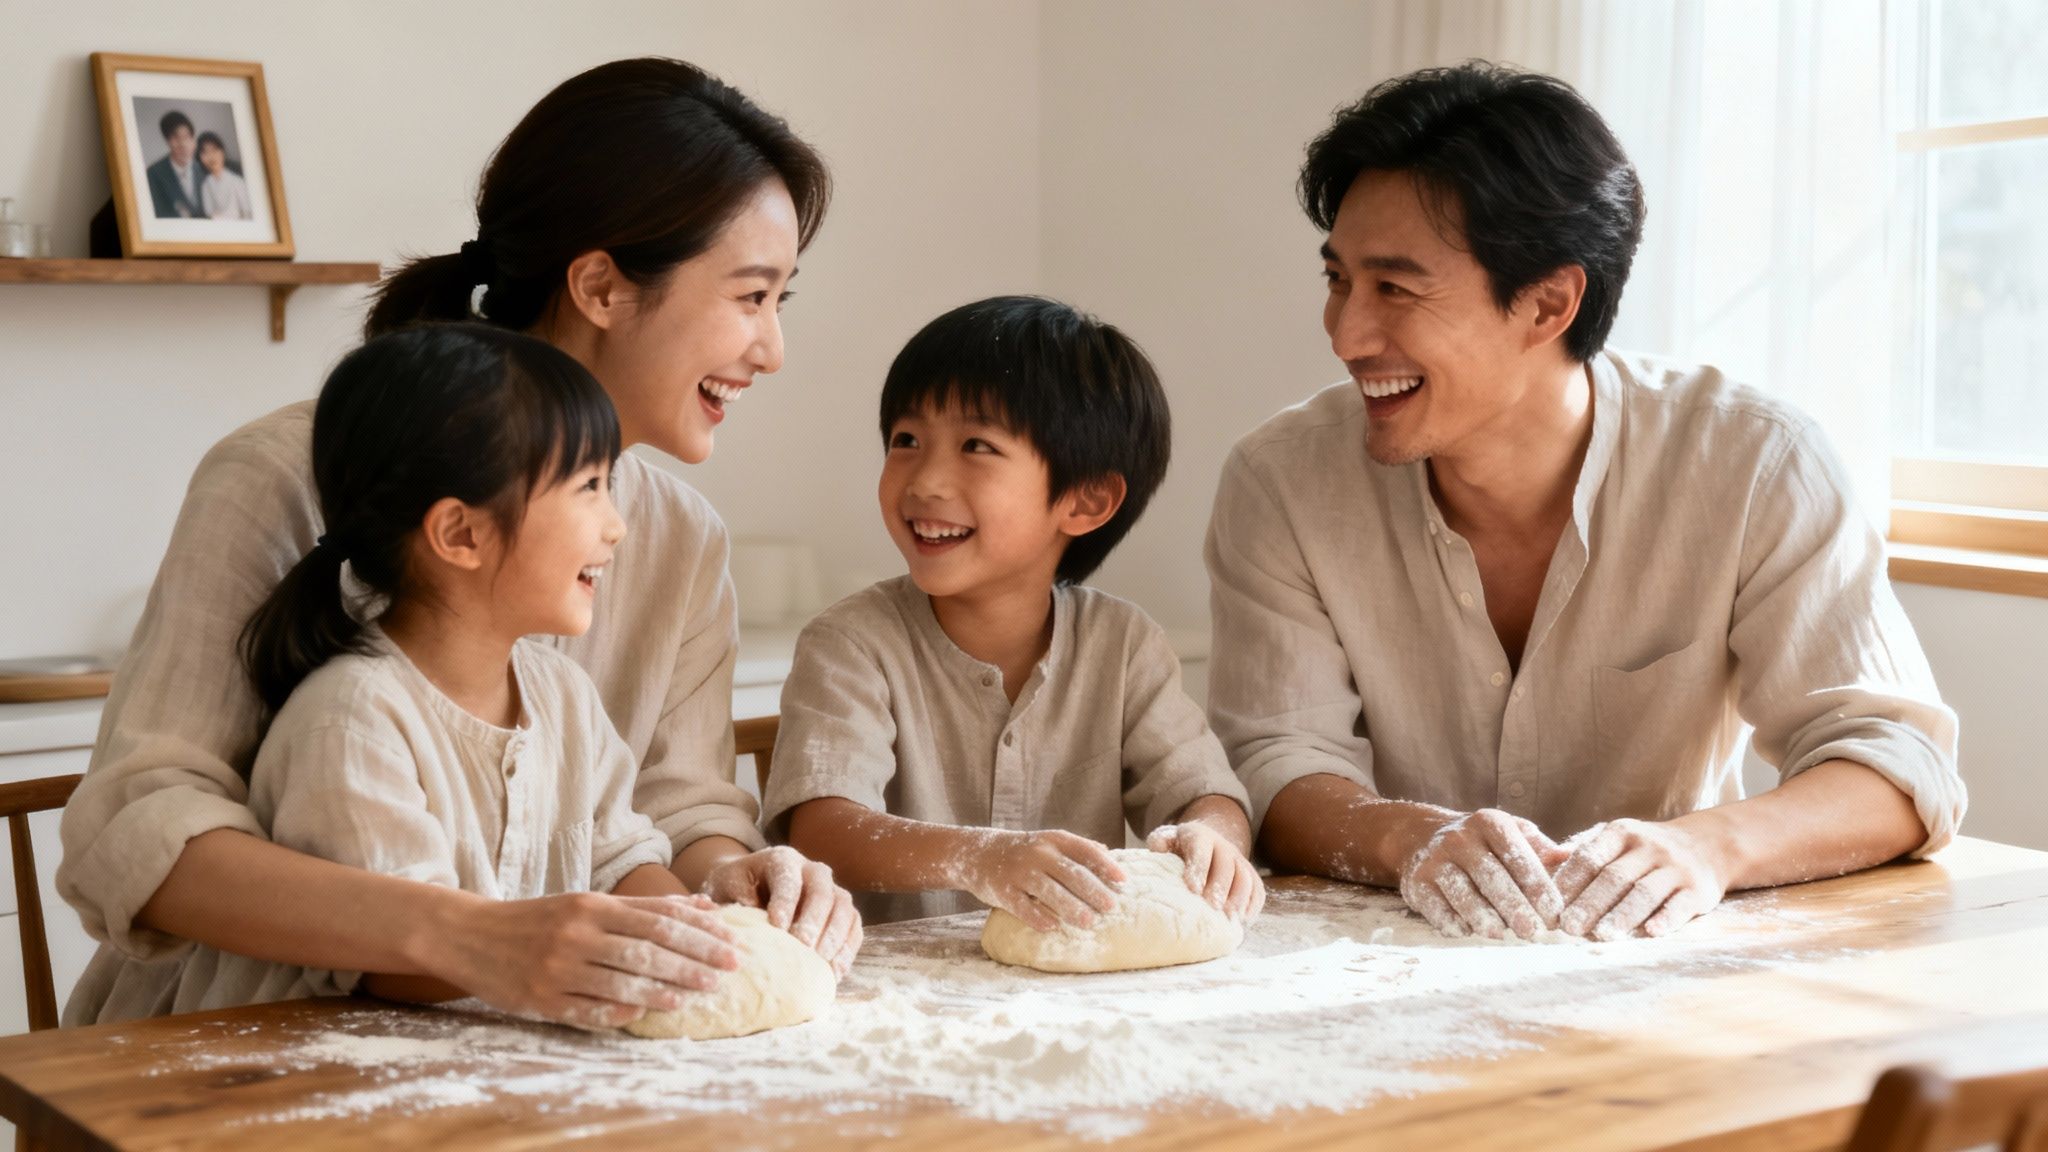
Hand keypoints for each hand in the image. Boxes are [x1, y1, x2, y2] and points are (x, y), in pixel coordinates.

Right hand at [439, 891, 738, 1029]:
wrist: (469, 934)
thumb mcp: (587, 903)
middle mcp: (578, 933)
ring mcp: (559, 967)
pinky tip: (644, 1016)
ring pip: (622, 981)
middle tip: (727, 972)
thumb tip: (703, 905)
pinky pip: (588, 1009)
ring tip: (696, 995)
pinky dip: (618, 1013)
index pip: (658, 918)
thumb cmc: (539, 918)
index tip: (731, 944)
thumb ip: (644, 906)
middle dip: (693, 961)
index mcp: (592, 905)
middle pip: (647, 949)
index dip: (699, 933)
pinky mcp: (541, 998)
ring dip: (664, 990)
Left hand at [699, 845, 862, 978]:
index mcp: (783, 859)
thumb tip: (747, 916)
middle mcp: (812, 870)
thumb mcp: (726, 886)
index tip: (777, 927)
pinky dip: (848, 948)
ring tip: (822, 961)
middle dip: (815, 919)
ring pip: (844, 907)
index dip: (786, 902)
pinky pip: (854, 927)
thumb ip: (735, 898)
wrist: (749, 887)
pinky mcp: (841, 912)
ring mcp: (831, 890)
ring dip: (835, 935)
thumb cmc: (736, 888)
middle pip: (822, 891)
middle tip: (804, 945)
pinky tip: (836, 971)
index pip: (789, 878)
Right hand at [961, 829, 1126, 932]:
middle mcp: (1037, 853)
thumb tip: (1110, 856)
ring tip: (1088, 922)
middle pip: (1070, 873)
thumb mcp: (1049, 842)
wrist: (978, 853)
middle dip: (1092, 891)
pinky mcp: (1002, 890)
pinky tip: (1052, 927)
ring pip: (1048, 891)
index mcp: (1053, 840)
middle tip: (1110, 907)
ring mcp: (1018, 872)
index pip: (1084, 850)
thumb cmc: (1024, 852)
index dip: (1104, 865)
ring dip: (1070, 907)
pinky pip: (1022, 906)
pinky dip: (1037, 917)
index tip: (1122, 880)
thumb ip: (1077, 849)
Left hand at [1147, 823, 1264, 920]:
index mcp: (1200, 837)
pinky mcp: (1250, 875)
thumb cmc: (1180, 848)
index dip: (1199, 869)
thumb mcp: (1167, 839)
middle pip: (1226, 865)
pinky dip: (1253, 905)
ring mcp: (1239, 860)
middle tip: (1212, 907)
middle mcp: (1223, 846)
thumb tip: (1158, 849)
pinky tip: (1243, 920)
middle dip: (1220, 887)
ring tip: (1229, 918)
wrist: (1206, 842)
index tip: (1193, 889)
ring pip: (1245, 877)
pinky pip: (1257, 889)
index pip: (1201, 851)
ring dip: (1239, 898)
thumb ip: (1161, 843)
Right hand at [1399, 809, 1568, 939]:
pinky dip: (1453, 922)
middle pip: (1491, 877)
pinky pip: (1436, 907)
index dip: (1537, 886)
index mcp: (1489, 823)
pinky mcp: (1416, 882)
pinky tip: (1468, 932)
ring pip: (1463, 894)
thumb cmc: (1480, 842)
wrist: (1420, 838)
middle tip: (1532, 932)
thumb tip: (1568, 855)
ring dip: (1483, 917)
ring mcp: (1435, 860)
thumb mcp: (1509, 832)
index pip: (1517, 855)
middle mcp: (1459, 838)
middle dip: (1513, 907)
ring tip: (1501, 935)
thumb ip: (1538, 846)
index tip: (1554, 912)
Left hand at [1553, 819, 1726, 939]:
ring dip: (1622, 915)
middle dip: (1589, 904)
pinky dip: (1666, 919)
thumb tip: (1546, 860)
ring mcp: (1675, 868)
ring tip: (1601, 935)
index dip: (1569, 882)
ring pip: (1645, 892)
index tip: (1551, 906)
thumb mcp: (1618, 839)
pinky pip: (1680, 906)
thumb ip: (1584, 850)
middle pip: (1614, 877)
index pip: (1590, 857)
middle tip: (1568, 927)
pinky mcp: (1698, 890)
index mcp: (1621, 833)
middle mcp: (1649, 847)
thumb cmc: (1647, 850)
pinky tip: (1651, 932)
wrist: (1708, 845)